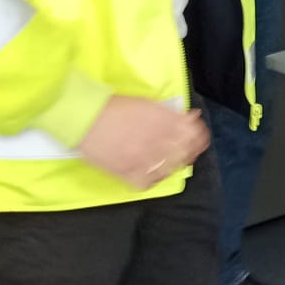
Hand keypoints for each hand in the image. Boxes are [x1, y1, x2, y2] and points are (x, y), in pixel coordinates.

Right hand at [77, 96, 207, 189]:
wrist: (86, 118)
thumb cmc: (115, 107)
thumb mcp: (148, 104)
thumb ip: (169, 114)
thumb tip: (188, 118)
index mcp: (162, 122)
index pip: (192, 132)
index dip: (198, 132)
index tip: (197, 130)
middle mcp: (156, 141)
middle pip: (185, 150)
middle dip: (192, 147)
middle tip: (190, 146)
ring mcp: (142, 159)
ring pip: (171, 167)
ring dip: (177, 162)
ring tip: (176, 158)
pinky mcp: (127, 172)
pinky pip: (150, 181)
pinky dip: (157, 177)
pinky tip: (157, 171)